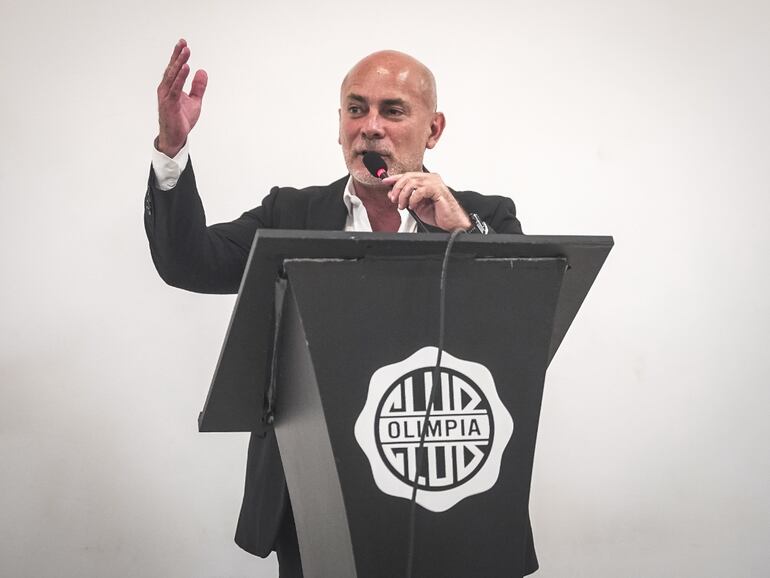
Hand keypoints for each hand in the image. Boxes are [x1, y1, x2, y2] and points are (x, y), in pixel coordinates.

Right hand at [156, 39, 207, 156]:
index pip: (174, 68)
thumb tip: (202, 71)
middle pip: (172, 69)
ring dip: (179, 62)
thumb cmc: (182, 119)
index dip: (178, 56)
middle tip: (183, 42)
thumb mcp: (195, 101)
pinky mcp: (169, 104)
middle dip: (177, 55)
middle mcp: (166, 89)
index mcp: (171, 87)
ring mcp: (166, 96)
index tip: (184, 43)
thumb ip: (198, 87)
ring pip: (173, 76)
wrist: (176, 138)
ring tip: (186, 51)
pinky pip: (175, 88)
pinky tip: (186, 68)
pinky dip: (180, 77)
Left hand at [382, 172, 471, 230]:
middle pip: (408, 177)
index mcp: (426, 180)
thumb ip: (406, 198)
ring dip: (403, 195)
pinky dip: (413, 199)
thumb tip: (392, 194)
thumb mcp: (416, 205)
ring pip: (412, 182)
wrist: (451, 221)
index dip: (395, 178)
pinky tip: (413, 206)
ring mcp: (435, 183)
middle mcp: (431, 178)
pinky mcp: (438, 190)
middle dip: (397, 189)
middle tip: (394, 199)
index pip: (408, 175)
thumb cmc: (437, 213)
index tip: (385, 182)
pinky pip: (420, 190)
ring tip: (403, 205)